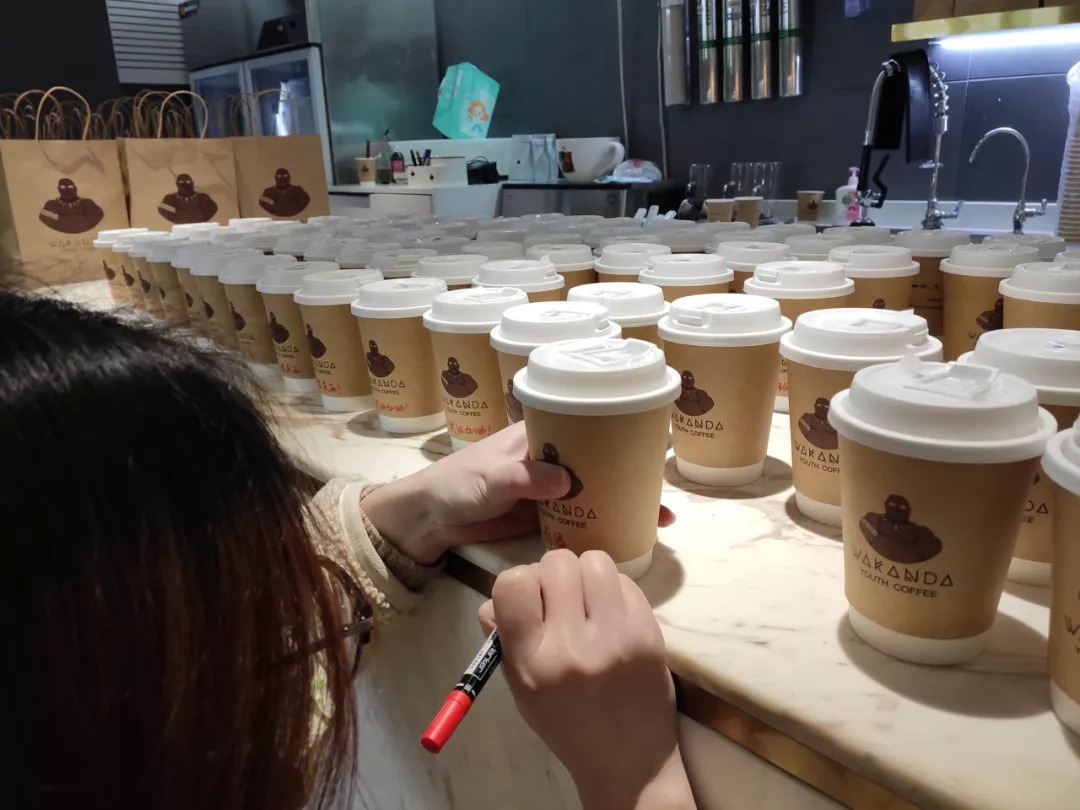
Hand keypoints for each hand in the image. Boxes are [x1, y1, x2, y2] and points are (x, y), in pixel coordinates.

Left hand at [361, 423, 675, 563]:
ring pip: (594, 492)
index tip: (650, 449)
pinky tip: (624, 536)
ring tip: (656, 520)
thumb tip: (568, 481)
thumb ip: (526, 478)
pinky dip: (601, 525)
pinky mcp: (543, 515)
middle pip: (599, 462)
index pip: (586, 427)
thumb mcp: (491, 478)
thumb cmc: (457, 484)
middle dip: (631, 476)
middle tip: (662, 497)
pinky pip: (579, 517)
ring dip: (622, 503)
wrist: (429, 519)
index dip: (619, 436)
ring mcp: (548, 488)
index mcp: (538, 434)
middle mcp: (550, 458)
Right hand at [479, 550, 695, 809]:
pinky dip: (614, 590)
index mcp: (533, 662)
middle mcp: (573, 646)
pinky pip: (626, 580)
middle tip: (560, 598)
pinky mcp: (648, 632)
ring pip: (595, 560)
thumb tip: (497, 597)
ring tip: (588, 601)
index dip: (519, 581)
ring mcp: (616, 636)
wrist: (628, 759)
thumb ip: (504, 638)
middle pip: (556, 563)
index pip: (513, 584)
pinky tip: (612, 615)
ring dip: (586, 574)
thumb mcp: (521, 688)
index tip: (529, 597)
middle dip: (553, 573)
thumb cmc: (566, 721)